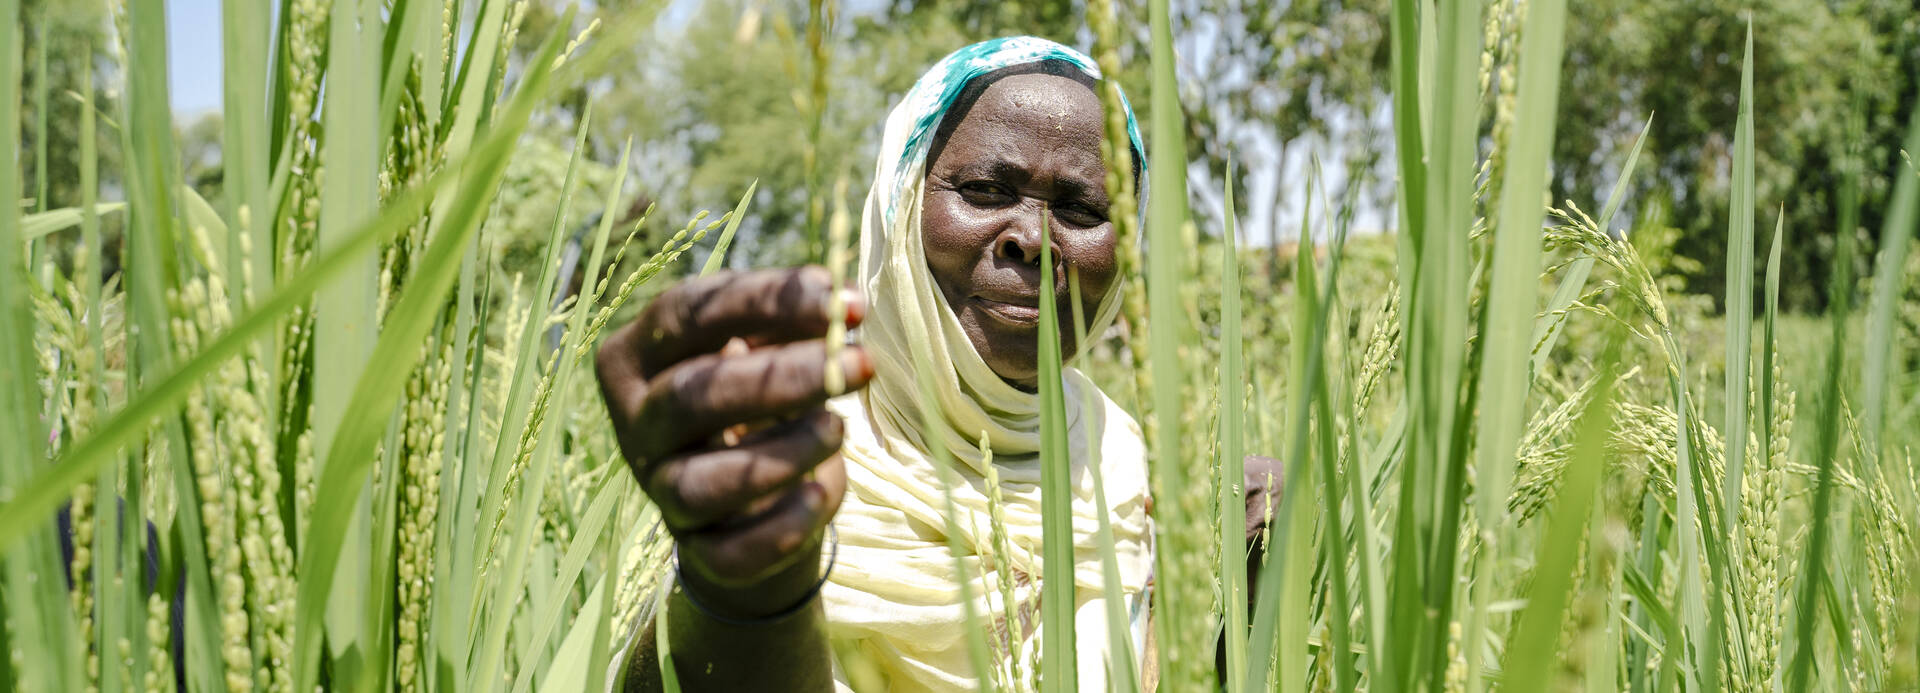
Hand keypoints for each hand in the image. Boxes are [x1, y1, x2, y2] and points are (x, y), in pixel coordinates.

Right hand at [595, 266, 871, 618]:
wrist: (753, 494)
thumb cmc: (761, 398)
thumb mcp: (768, 350)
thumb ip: (795, 324)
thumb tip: (843, 304)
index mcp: (637, 356)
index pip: (683, 315)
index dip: (760, 300)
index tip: (837, 296)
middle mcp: (636, 425)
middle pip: (689, 397)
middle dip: (779, 378)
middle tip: (857, 362)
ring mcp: (660, 491)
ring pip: (700, 483)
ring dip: (778, 456)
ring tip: (840, 428)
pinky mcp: (696, 551)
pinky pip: (729, 551)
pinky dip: (778, 527)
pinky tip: (820, 496)